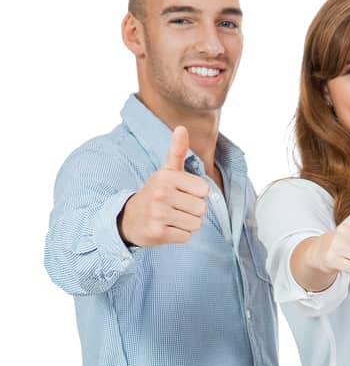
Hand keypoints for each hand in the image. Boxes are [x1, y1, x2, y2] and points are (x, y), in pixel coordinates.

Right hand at [118, 126, 209, 246]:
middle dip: (193, 211)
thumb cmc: (155, 193)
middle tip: (176, 208)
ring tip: (172, 218)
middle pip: (202, 209)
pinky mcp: (158, 233)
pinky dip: (180, 235)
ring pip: (196, 224)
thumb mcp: (165, 172)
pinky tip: (167, 228)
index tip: (182, 193)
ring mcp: (159, 214)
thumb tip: (182, 127)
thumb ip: (176, 152)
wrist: (129, 219)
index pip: (204, 190)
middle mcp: (161, 194)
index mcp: (167, 177)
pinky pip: (186, 237)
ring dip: (187, 224)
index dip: (197, 195)